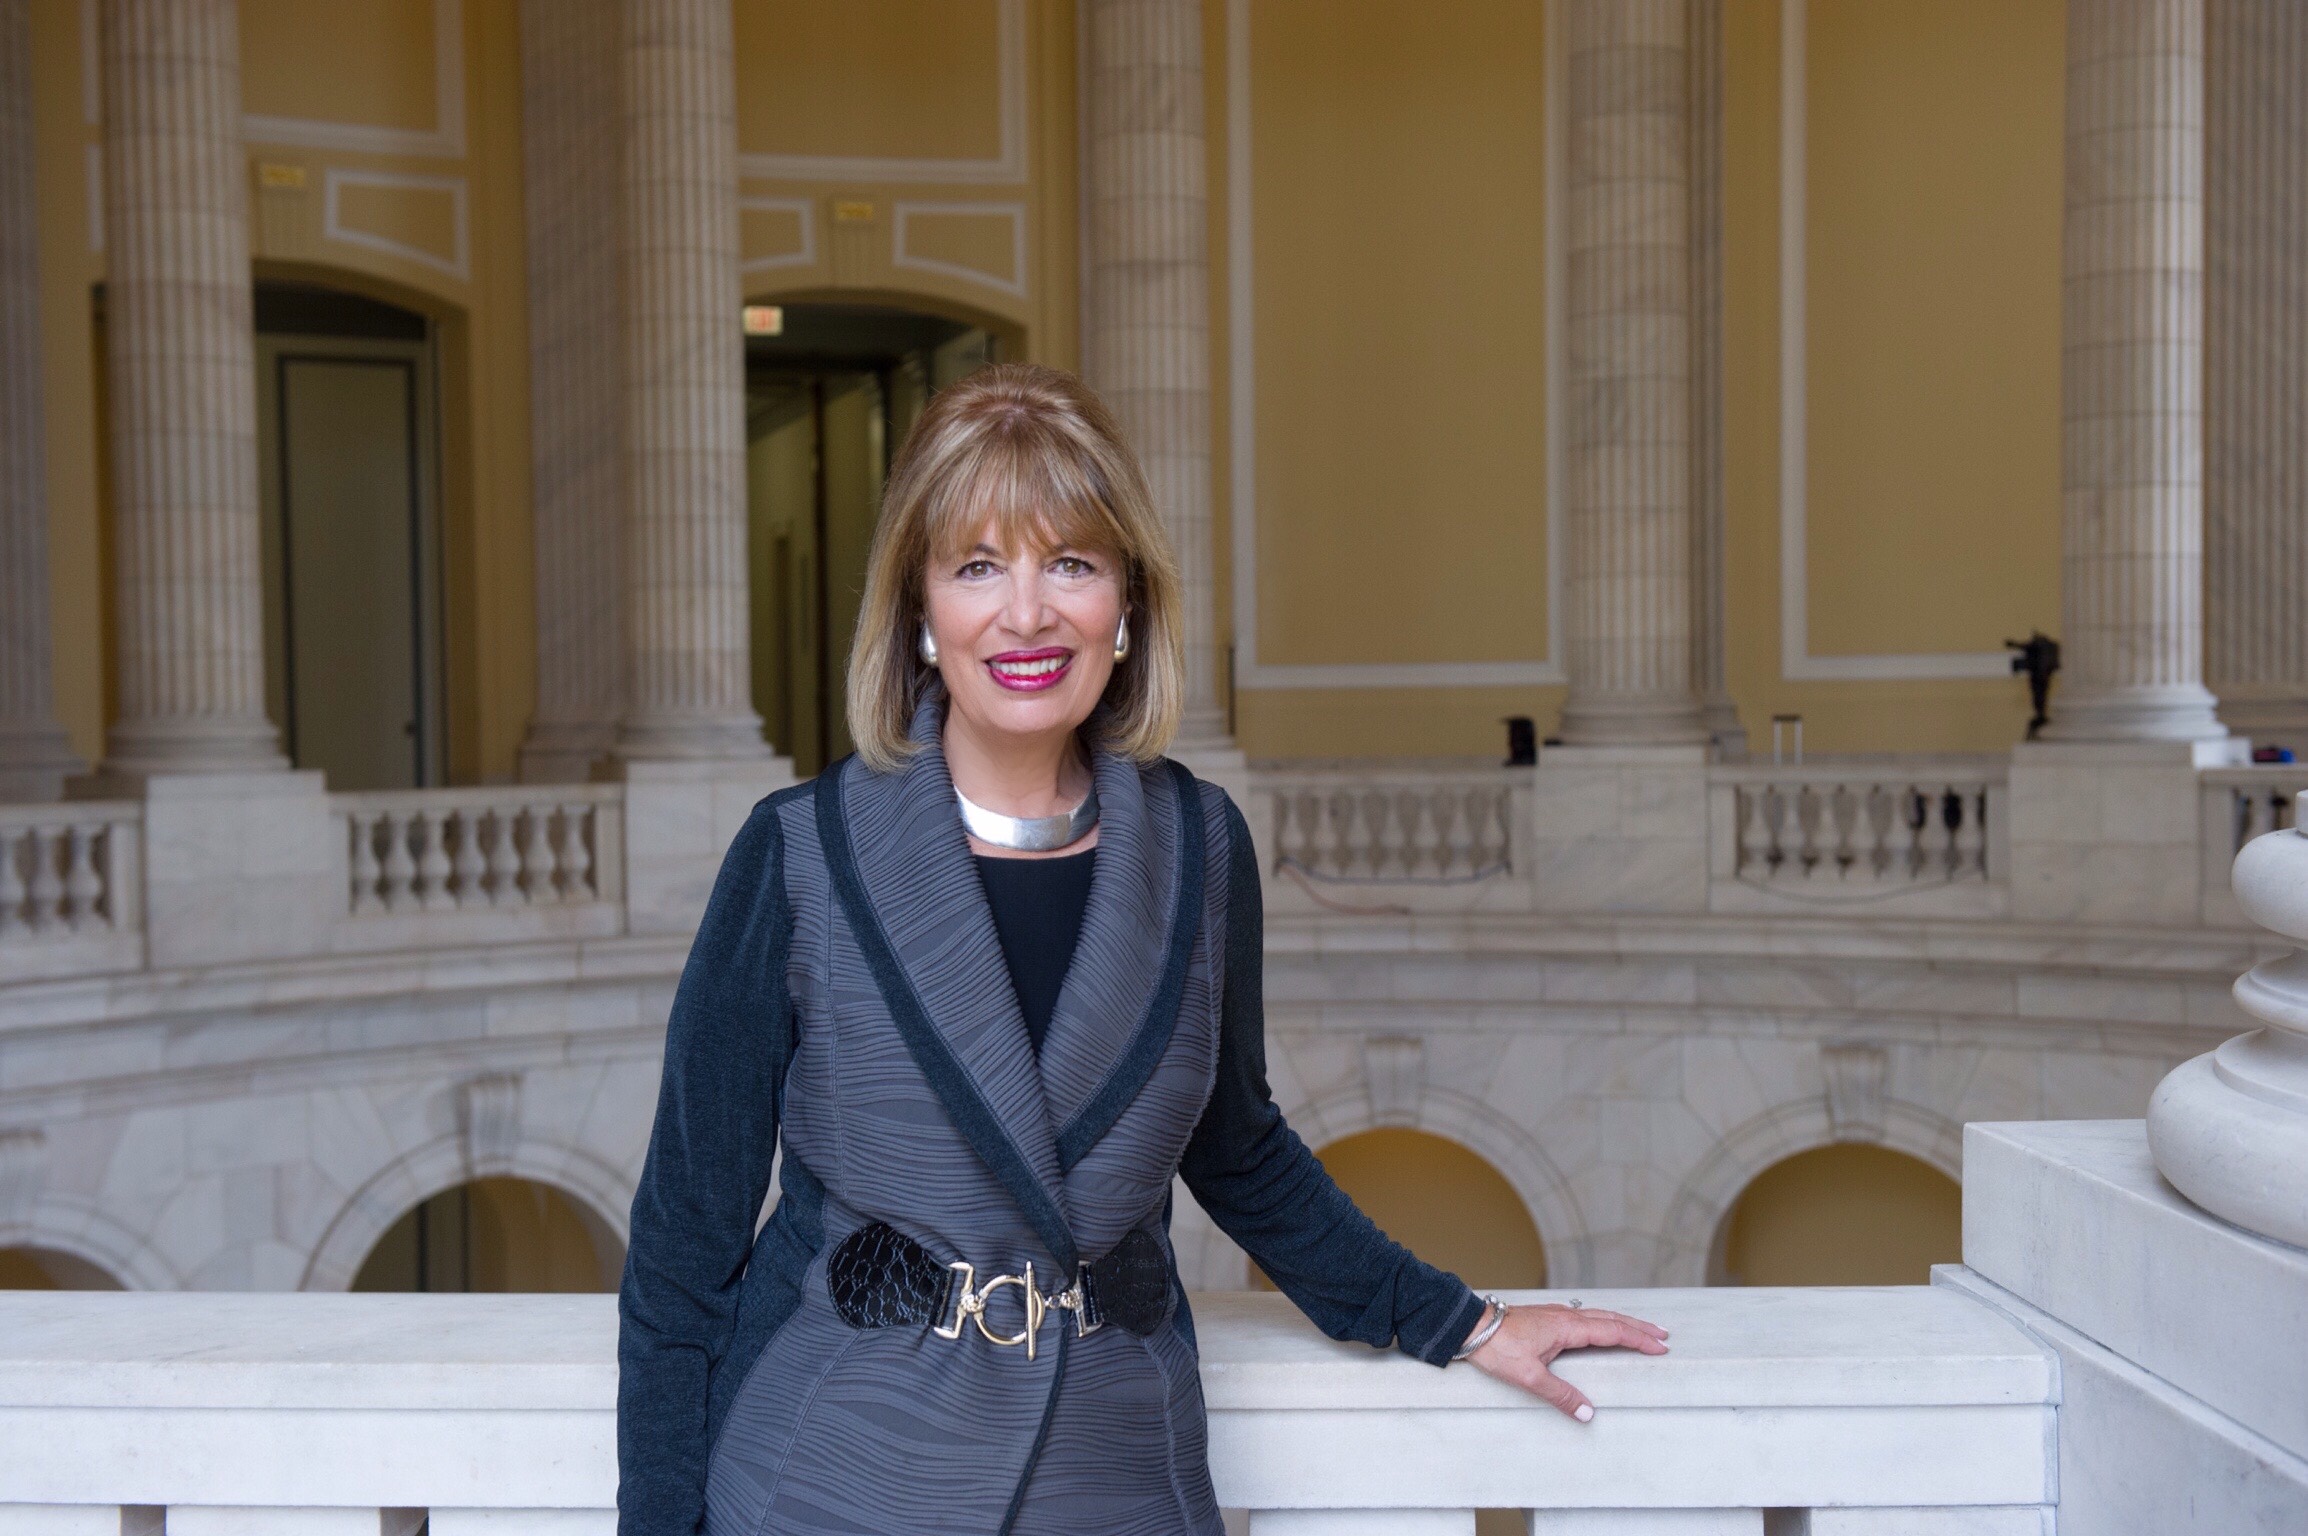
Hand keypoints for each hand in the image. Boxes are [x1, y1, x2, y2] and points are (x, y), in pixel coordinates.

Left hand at [1465, 1301, 1668, 1421]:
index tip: (1660, 1346)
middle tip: (1663, 1334)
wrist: (1471, 1326)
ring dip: (1622, 1322)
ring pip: (1598, 1315)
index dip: (1638, 1339)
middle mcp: (1566, 1316)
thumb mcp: (1528, 1376)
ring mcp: (1557, 1314)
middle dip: (1638, 1326)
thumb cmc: (1497, 1347)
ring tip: (1640, 1329)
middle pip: (1611, 1318)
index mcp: (1567, 1327)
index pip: (1613, 1331)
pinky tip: (1601, 1327)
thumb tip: (1587, 1412)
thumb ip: (1559, 1394)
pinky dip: (1604, 1321)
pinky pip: (1585, 1316)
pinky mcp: (1547, 1317)